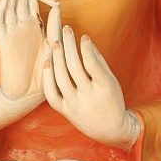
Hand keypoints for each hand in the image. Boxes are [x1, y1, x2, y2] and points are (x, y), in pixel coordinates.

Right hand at [0, 0, 57, 129]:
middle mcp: (20, 25)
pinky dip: (0, 9)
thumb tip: (56, 7)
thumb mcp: (53, 46)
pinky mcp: (3, 43)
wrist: (27, 95)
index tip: (55, 0)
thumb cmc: (42, 73)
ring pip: (8, 5)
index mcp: (33, 25)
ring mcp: (10, 32)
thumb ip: (53, 28)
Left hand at [43, 25, 135, 145]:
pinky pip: (52, 94)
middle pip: (74, 67)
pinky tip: (47, 63)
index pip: (93, 63)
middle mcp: (90, 97)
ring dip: (57, 57)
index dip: (86, 47)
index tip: (83, 36)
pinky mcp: (66, 112)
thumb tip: (86, 41)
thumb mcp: (112, 81)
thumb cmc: (112, 101)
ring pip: (61, 78)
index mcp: (105, 88)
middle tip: (66, 30)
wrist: (111, 131)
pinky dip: (47, 78)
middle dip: (69, 45)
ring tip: (56, 42)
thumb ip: (100, 62)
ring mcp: (76, 105)